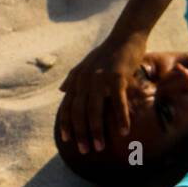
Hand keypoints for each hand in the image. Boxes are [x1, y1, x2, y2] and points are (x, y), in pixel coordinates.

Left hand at [57, 34, 146, 153]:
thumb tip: (62, 90)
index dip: (66, 124)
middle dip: (80, 133)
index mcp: (78, 80)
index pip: (67, 106)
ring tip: (99, 147)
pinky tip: (124, 131)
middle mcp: (85, 81)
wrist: (125, 36)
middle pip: (78, 113)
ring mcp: (100, 79)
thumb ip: (73, 77)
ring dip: (96, 131)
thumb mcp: (87, 63)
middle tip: (86, 150)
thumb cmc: (109, 51)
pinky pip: (117, 102)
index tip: (67, 141)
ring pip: (94, 111)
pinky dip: (120, 118)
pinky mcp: (117, 78)